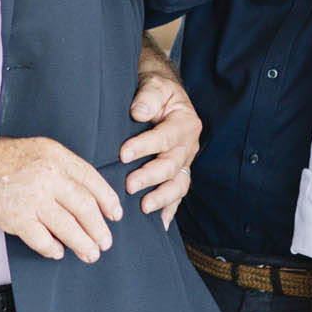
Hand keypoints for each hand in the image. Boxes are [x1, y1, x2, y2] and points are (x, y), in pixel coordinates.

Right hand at [0, 135, 122, 262]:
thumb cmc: (6, 160)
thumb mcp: (41, 151)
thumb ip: (65, 169)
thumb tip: (92, 196)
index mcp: (56, 156)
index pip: (91, 180)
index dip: (108, 200)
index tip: (115, 214)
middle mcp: (47, 176)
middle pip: (85, 207)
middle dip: (99, 229)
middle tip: (105, 241)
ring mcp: (32, 198)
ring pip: (69, 228)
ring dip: (83, 244)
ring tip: (90, 253)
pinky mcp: (17, 218)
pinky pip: (43, 240)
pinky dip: (53, 249)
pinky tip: (58, 251)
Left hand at [120, 63, 198, 228]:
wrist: (163, 96)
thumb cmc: (156, 92)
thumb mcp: (154, 86)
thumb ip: (148, 98)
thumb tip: (139, 112)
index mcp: (184, 123)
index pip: (164, 138)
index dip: (144, 146)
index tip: (123, 154)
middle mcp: (188, 146)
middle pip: (172, 165)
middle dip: (150, 177)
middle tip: (129, 185)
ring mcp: (184, 162)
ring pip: (178, 184)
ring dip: (162, 198)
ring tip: (145, 208)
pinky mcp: (178, 174)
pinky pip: (177, 195)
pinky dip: (169, 210)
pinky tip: (159, 225)